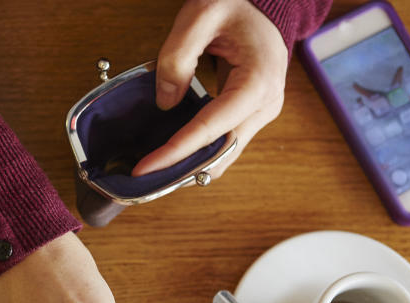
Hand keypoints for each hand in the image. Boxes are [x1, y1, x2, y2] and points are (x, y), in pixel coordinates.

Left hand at [132, 0, 287, 177]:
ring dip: (190, 166)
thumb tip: (165, 102)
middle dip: (182, 168)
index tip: (146, 168)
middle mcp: (266, 104)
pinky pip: (223, 144)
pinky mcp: (250, 116)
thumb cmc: (235, 6)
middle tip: (143, 177)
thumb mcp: (200, 16)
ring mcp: (261, 113)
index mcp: (258, 82)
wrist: (259, 5)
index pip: (213, 129)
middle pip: (222, 152)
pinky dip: (198, 154)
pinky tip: (172, 157)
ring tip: (153, 171)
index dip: (177, 152)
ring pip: (224, 155)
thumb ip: (178, 56)